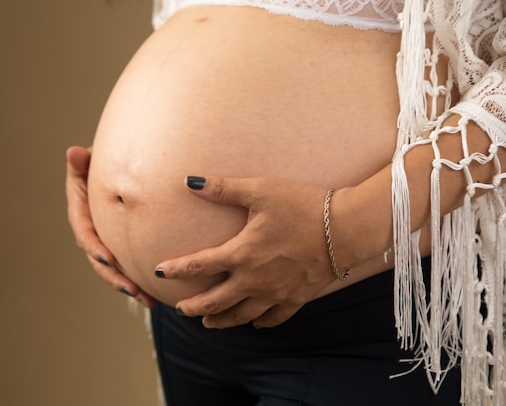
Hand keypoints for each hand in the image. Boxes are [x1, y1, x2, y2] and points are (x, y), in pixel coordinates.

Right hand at [66, 146, 155, 307]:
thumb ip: (82, 162)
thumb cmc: (102, 163)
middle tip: (130, 288)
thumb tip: (73, 152)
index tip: (107, 258)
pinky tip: (154, 297)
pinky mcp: (121, 248)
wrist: (118, 172)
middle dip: (114, 276)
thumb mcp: (91, 161)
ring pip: (114, 270)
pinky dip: (139, 282)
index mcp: (81, 213)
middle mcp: (92, 232)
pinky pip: (128, 268)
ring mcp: (106, 243)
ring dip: (128, 286)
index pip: (85, 233)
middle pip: (99, 260)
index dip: (94, 247)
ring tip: (146, 299)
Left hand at [154, 176, 340, 328]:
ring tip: (208, 323)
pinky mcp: (297, 298)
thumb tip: (189, 181)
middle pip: (216, 301)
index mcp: (242, 254)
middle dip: (194, 307)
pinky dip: (260, 322)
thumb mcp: (261, 190)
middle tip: (180, 310)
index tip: (159, 273)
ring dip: (221, 321)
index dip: (176, 270)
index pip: (199, 265)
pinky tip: (254, 323)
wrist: (347, 227)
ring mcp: (276, 293)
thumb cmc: (303, 205)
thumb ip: (224, 188)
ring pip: (241, 316)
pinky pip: (274, 318)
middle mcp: (255, 280)